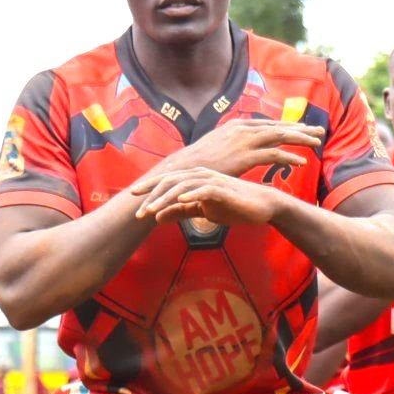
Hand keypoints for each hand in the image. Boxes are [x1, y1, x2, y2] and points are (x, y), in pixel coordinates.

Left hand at [133, 169, 286, 225]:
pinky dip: (192, 194)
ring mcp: (212, 181)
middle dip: (152, 195)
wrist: (262, 206)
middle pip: (171, 181)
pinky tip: (181, 201)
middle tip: (137, 210)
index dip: (149, 187)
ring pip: (184, 185)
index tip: (131, 196)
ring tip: (152, 209)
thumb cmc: (233, 206)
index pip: (167, 180)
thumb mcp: (202, 211)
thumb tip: (157, 217)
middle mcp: (200, 175)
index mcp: (194, 179)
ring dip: (166, 197)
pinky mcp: (224, 189)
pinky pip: (205, 189)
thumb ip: (181, 212)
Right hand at [137, 120, 325, 183]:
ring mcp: (244, 141)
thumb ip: (232, 147)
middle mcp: (242, 129)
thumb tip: (241, 152)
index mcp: (236, 127)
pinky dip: (289, 157)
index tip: (301, 129)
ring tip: (317, 143)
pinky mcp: (245, 156)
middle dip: (300, 128)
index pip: (267, 124)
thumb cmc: (197, 164)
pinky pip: (273, 155)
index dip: (286, 126)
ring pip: (280, 137)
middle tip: (318, 131)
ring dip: (300, 139)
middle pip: (278, 127)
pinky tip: (301, 162)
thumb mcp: (216, 150)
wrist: (183, 170)